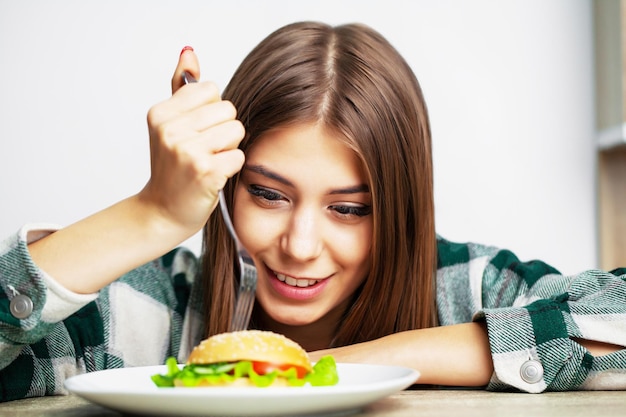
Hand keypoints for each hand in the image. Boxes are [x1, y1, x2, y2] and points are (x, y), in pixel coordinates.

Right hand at [140, 47, 244, 234]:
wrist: (162, 211)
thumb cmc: (172, 168)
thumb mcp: (169, 124)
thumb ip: (181, 87)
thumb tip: (189, 52)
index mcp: (161, 113)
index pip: (212, 90)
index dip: (212, 112)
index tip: (196, 133)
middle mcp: (170, 130)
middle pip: (228, 110)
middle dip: (223, 130)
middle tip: (204, 151)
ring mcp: (187, 151)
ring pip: (237, 131)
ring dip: (229, 149)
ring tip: (210, 162)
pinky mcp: (206, 172)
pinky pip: (239, 155)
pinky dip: (232, 168)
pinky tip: (215, 176)